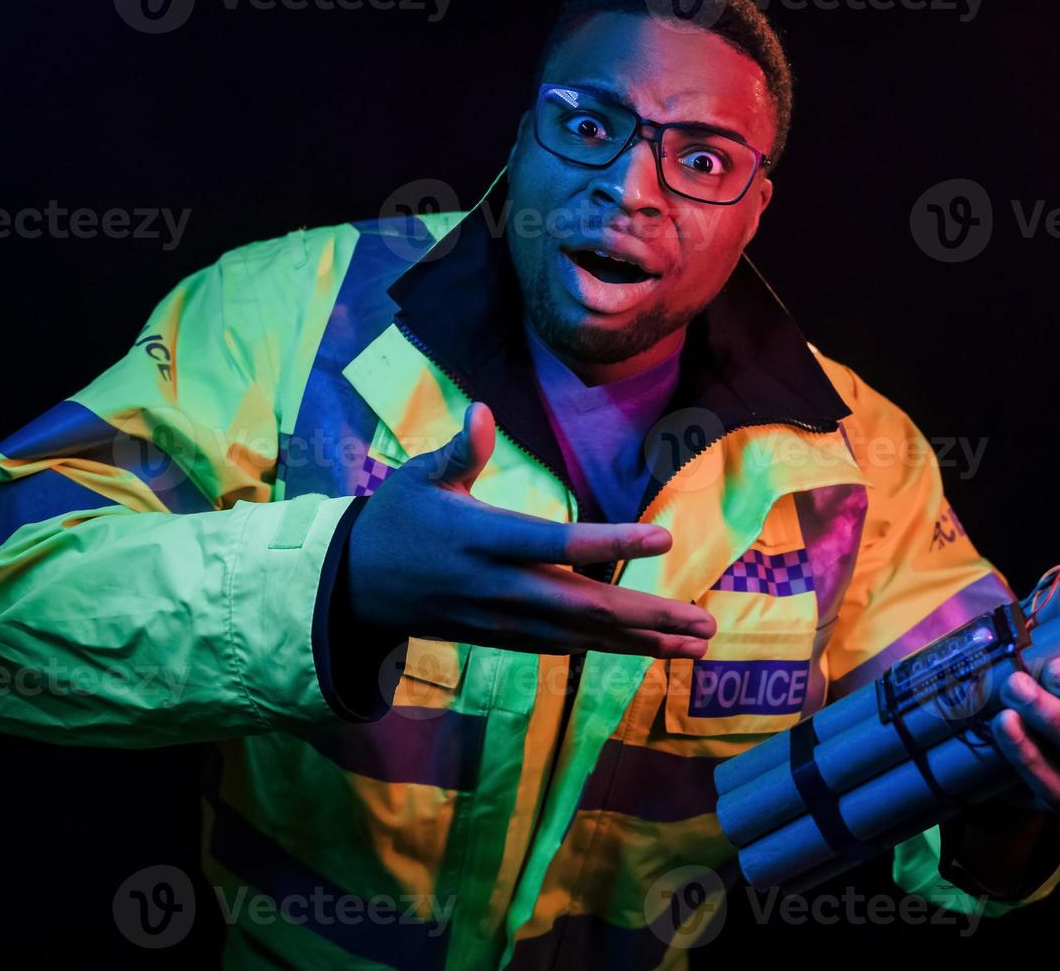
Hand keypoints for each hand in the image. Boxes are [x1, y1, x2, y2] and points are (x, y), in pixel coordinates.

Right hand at [344, 402, 717, 657]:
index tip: (664, 539)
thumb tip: (482, 411)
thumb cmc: (395, 519)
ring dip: (641, 640)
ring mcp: (500, 619)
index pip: (557, 544)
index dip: (611, 544)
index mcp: (482, 539)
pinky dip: (607, 647)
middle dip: (648, 617)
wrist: (354, 587)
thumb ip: (461, 451)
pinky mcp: (500, 637)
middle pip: (583, 607)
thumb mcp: (419, 477)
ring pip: (580, 636)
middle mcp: (497, 587)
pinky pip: (562, 646)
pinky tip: (647, 645)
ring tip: (695, 640)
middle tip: (705, 622)